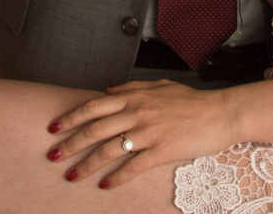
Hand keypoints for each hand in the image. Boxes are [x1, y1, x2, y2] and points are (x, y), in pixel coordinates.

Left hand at [46, 79, 234, 188]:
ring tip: (72, 176)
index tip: (54, 128)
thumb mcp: (160, 86)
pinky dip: (116, 177)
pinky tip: (105, 186)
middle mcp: (138, 112)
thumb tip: (107, 91)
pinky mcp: (162, 150)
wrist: (220, 113)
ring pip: (109, 149)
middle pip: (96, 129)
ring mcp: (149, 131)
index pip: (95, 106)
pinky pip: (133, 166)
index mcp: (135, 96)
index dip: (72, 117)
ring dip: (87, 164)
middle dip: (70, 143)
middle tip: (52, 156)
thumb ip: (132, 87)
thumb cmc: (191, 101)